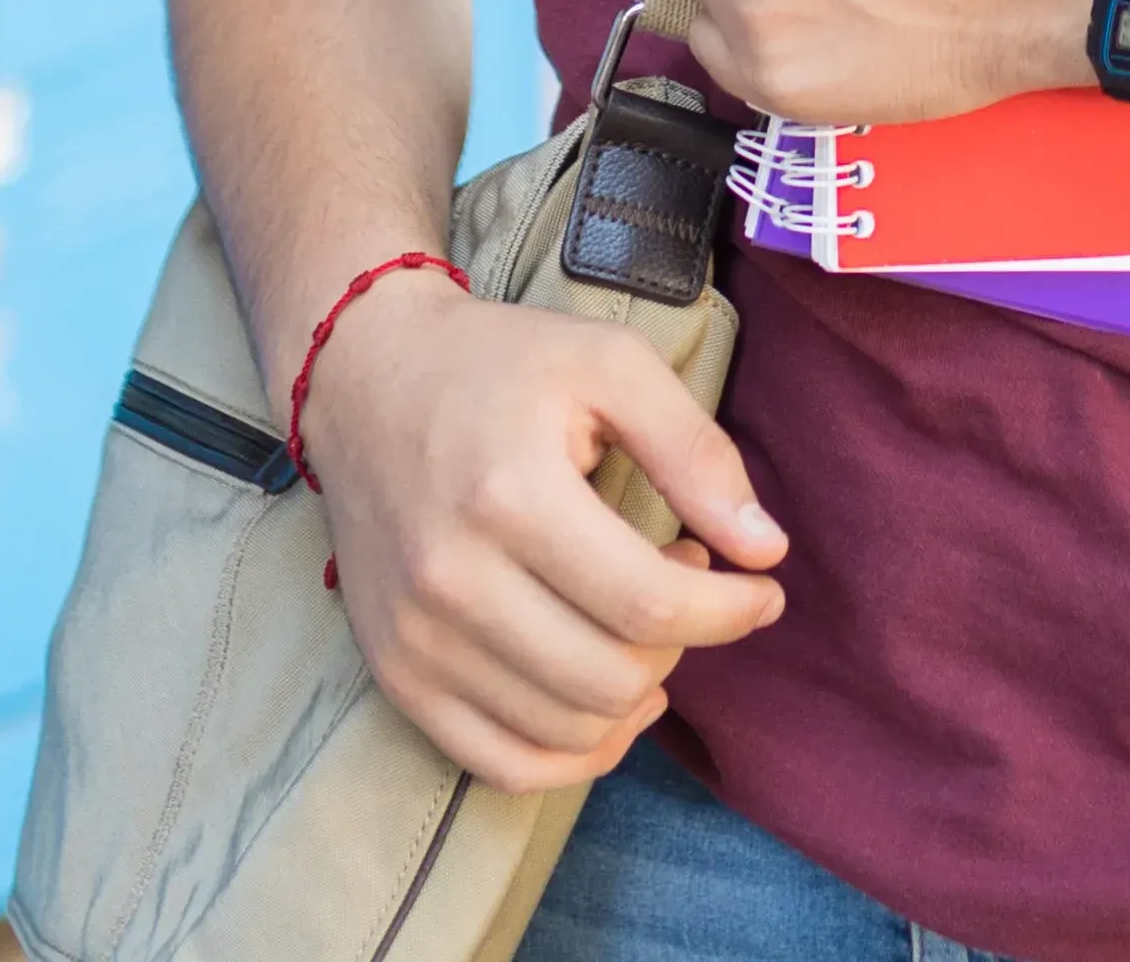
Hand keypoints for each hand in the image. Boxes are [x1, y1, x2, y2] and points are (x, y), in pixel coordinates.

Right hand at [303, 267, 788, 788]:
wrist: (363, 378)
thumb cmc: (498, 363)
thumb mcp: (610, 364)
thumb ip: (696, 453)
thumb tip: (767, 552)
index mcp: (509, 495)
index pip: (649, 605)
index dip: (729, 611)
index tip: (761, 589)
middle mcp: (451, 580)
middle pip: (612, 679)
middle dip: (683, 644)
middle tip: (688, 582)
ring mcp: (414, 638)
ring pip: (568, 731)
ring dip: (635, 693)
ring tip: (640, 620)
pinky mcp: (394, 673)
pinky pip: (503, 765)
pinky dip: (574, 754)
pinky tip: (609, 700)